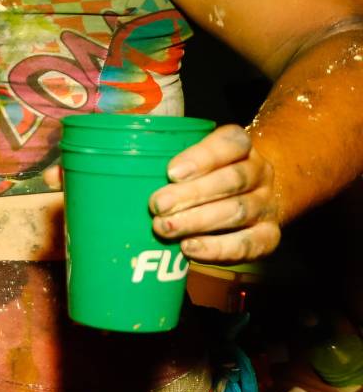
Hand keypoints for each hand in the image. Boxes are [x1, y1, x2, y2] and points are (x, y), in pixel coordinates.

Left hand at [149, 125, 281, 262]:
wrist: (250, 200)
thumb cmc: (203, 178)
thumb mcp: (191, 162)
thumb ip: (169, 164)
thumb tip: (123, 176)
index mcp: (241, 147)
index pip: (230, 143)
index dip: (201, 157)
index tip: (171, 172)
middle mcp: (260, 172)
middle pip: (232, 179)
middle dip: (191, 194)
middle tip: (157, 205)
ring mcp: (266, 204)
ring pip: (237, 210)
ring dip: (197, 221)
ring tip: (165, 228)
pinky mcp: (269, 235)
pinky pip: (249, 243)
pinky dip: (218, 248)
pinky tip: (190, 248)